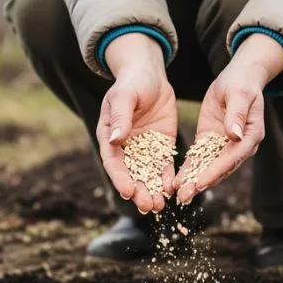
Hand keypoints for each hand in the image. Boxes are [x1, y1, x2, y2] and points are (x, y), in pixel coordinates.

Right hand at [96, 34, 176, 213]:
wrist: (150, 75)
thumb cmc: (131, 83)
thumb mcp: (125, 96)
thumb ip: (120, 117)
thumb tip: (115, 139)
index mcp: (109, 136)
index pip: (113, 161)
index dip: (120, 178)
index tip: (128, 191)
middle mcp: (125, 147)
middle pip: (130, 174)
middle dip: (138, 191)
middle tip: (148, 206)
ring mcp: (144, 148)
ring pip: (147, 174)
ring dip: (152, 190)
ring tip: (159, 206)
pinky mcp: (161, 146)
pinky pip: (164, 166)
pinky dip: (167, 179)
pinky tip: (173, 191)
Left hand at [173, 34, 282, 204]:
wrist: (238, 78)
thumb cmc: (241, 83)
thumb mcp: (239, 94)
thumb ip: (236, 115)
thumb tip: (235, 135)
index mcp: (250, 135)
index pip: (232, 157)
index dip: (216, 171)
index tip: (201, 182)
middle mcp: (239, 145)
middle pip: (221, 168)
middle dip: (203, 183)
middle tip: (185, 197)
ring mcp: (224, 145)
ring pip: (209, 167)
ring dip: (194, 181)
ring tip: (179, 195)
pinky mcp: (211, 141)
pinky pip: (200, 158)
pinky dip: (189, 170)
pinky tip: (176, 181)